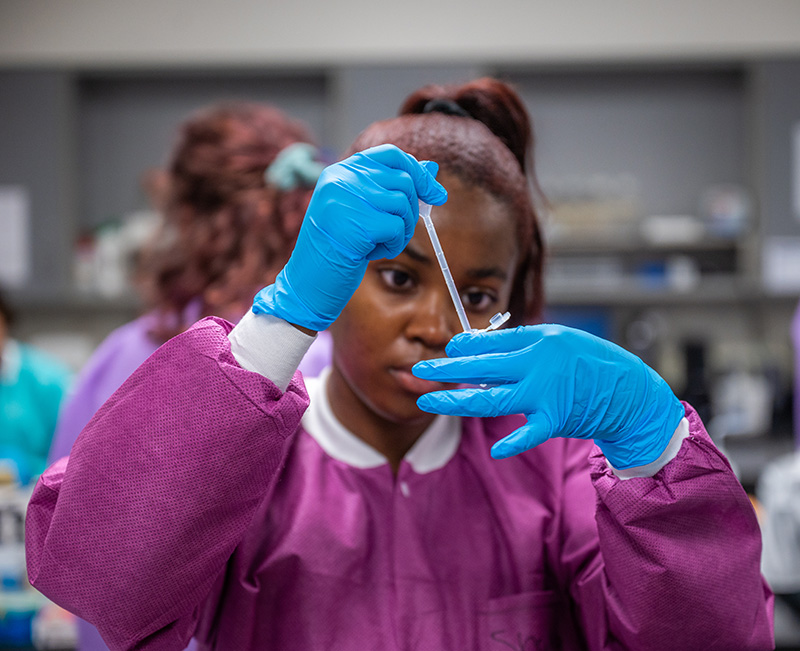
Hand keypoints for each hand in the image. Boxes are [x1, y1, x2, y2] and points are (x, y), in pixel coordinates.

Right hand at [253, 145, 446, 330]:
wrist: (307, 284)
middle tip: (394, 233)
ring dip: (401, 231)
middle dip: (410, 211)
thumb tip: (432, 168)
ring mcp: (346, 199)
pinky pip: (398, 228)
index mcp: (339, 171)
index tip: (435, 194)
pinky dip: (394, 245)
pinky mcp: (356, 224)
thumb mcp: (363, 213)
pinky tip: (373, 254)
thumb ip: (392, 189)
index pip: (391, 155)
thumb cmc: (336, 249)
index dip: (417, 172)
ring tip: (378, 244)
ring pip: (403, 204)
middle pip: (403, 180)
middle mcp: (340, 179)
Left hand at [412, 325, 684, 468]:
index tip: (444, 350)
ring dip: (457, 401)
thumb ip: (519, 344)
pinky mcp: (556, 420)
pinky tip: (495, 451)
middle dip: (447, 369)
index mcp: (540, 340)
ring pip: (492, 399)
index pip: (491, 342)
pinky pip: (528, 434)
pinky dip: (512, 443)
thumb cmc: (590, 362)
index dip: (463, 346)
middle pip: (482, 368)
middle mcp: (539, 365)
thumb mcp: (557, 341)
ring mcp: (546, 394)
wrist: (631, 392)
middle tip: (419, 369)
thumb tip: (475, 348)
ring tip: (429, 401)